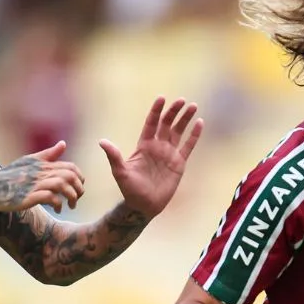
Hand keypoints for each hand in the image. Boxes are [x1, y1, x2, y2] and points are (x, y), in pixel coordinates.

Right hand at [0, 142, 85, 212]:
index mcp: (42, 164)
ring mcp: (34, 184)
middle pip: (70, 176)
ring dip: (70, 198)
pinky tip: (57, 209)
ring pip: (62, 185)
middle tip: (75, 200)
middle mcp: (40, 172)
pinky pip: (51, 197)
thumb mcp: (29, 162)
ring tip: (70, 207)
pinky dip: (57, 204)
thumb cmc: (9, 176)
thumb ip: (48, 154)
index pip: (71, 168)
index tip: (77, 189)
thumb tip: (63, 144)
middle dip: (78, 190)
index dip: (79, 179)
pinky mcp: (28, 196)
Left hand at [102, 97, 202, 217]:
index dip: (156, 111)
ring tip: (193, 106)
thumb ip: (114, 156)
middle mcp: (157, 146)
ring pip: (179, 132)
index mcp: (144, 145)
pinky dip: (194, 135)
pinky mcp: (179, 164)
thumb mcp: (120, 172)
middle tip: (181, 100)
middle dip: (174, 112)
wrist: (144, 206)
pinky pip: (188, 146)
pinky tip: (200, 123)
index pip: (151, 123)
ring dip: (185, 119)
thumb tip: (102, 141)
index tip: (161, 98)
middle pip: (167, 124)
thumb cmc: (130, 190)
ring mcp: (169, 154)